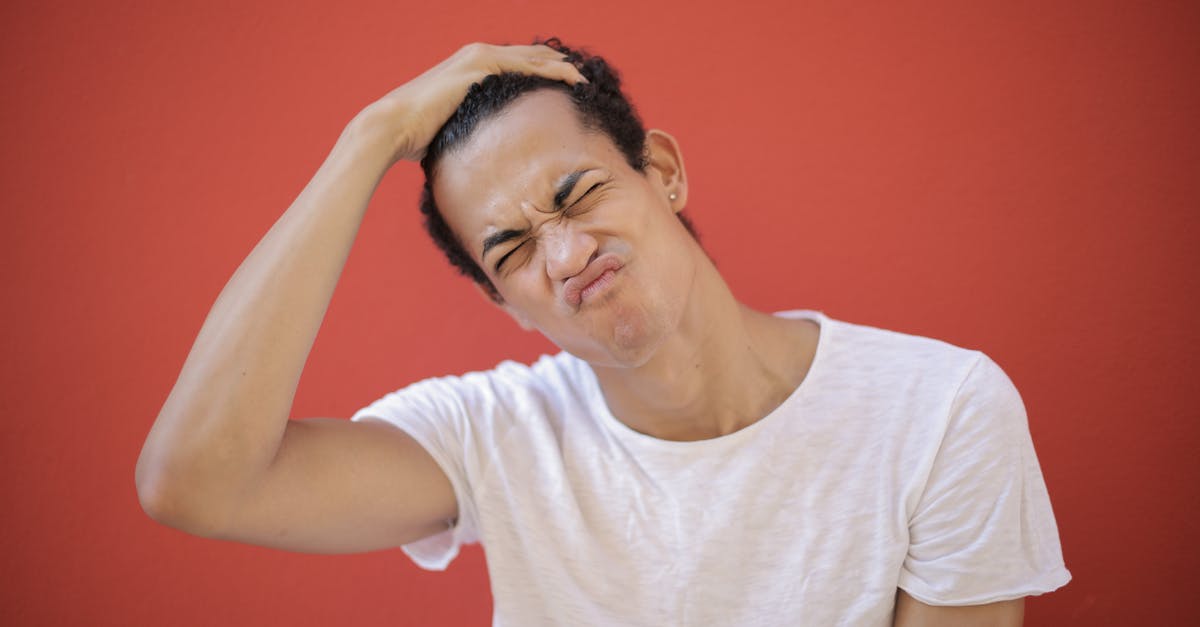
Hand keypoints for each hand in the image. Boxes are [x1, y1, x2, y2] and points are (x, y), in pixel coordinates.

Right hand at [353, 43, 587, 165]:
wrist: (392, 127)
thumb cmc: (416, 136)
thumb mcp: (452, 126)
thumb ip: (471, 126)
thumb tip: (484, 152)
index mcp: (470, 65)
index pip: (516, 63)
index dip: (542, 69)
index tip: (566, 83)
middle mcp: (476, 54)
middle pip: (529, 55)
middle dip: (558, 64)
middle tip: (583, 78)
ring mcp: (478, 57)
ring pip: (532, 57)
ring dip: (561, 67)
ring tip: (584, 79)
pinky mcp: (480, 67)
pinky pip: (526, 67)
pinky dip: (551, 72)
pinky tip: (571, 80)